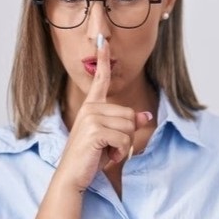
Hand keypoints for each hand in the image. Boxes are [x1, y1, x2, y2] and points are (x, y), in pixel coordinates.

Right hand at [56, 34, 152, 191]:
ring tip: (106, 153)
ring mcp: (91, 118)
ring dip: (123, 146)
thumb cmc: (90, 158)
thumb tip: (146, 116)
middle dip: (126, 136)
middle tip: (109, 148)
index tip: (102, 41)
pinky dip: (120, 152)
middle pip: (129, 114)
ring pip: (129, 127)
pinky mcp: (94, 130)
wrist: (72, 176)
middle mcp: (90, 108)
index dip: (103, 60)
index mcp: (92, 107)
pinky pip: (124, 138)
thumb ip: (127, 125)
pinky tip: (107, 158)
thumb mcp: (111, 139)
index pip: (100, 80)